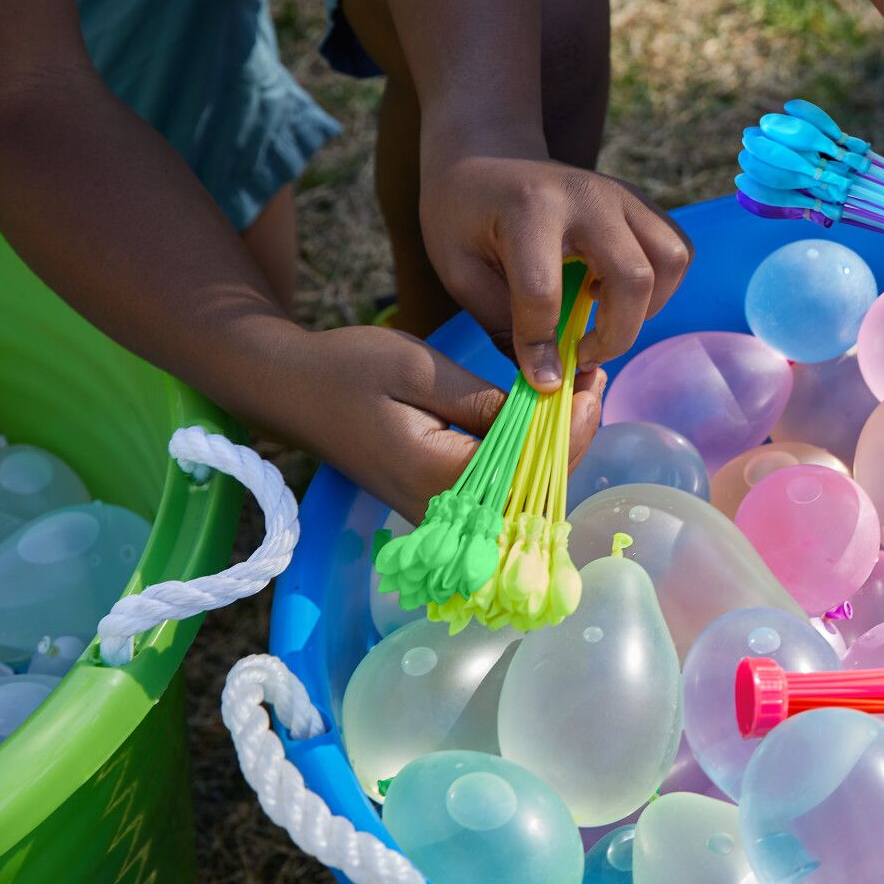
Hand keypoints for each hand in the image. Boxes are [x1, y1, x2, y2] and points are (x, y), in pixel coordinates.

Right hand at [256, 325, 601, 520]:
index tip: (593, 379)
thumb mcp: (421, 370)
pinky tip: (543, 412)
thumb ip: (485, 400)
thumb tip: (547, 410)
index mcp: (441, 479)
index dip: (574, 424)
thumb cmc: (350, 370)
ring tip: (577, 389)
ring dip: (554, 443)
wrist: (290, 389)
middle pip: (536, 486)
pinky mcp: (440, 502)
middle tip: (593, 377)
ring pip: (523, 490)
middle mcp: (445, 511)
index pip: (532, 465)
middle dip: (572, 432)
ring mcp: (442, 514)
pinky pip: (501, 487)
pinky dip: (528, 452)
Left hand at [420, 151, 691, 390]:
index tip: (542, 381)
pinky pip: (677, 249)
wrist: (486, 154)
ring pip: (671, 260)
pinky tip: (617, 291)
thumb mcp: (459, 268)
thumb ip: (501, 321)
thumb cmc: (463, 215)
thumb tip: (548, 379)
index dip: (542, 349)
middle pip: (633, 277)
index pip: (546, 293)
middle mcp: (587, 196)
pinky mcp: (640, 202)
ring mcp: (622, 195)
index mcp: (530, 209)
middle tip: (582, 354)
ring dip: (647, 308)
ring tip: (606, 319)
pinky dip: (660, 285)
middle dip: (615, 334)